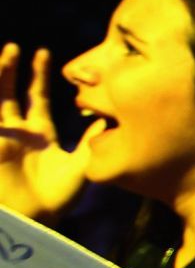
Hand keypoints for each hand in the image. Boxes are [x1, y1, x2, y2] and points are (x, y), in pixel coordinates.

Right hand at [0, 44, 95, 220]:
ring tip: (5, 52)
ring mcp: (2, 138)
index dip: (38, 77)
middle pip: (11, 94)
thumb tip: (111, 115)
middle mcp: (18, 132)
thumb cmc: (58, 198)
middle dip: (13, 70)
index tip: (44, 54)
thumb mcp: (82, 164)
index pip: (36, 98)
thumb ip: (94, 139)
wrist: (35, 220)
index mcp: (40, 134)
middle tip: (18, 47)